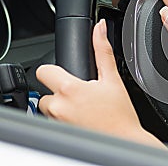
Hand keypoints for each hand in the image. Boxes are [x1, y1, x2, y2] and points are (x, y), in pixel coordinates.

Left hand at [37, 20, 165, 148]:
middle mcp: (58, 106)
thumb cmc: (120, 114)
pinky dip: (63, 119)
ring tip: (84, 108)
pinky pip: (53, 121)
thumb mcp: (112, 79)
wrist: (123, 139)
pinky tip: (82, 119)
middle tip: (81, 96)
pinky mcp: (58, 132)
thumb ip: (102, 50)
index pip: (44, 70)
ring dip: (62, 106)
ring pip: (49, 107)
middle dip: (60, 91)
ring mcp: (56, 121)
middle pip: (46, 90)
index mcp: (70, 89)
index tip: (68, 76)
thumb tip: (99, 28)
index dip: (56, 70)